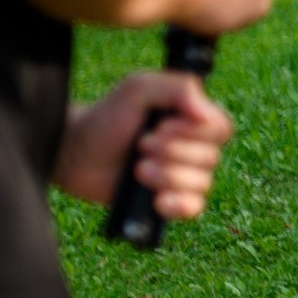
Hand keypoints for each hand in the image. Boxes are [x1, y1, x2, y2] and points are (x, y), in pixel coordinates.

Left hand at [53, 71, 236, 219]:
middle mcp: (194, 148)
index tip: (162, 126)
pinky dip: (176, 205)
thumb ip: (178, 88)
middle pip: (211, 158)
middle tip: (141, 145)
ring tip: (137, 170)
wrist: (75, 154)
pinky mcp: (170, 201)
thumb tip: (208, 115)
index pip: (221, 128)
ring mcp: (183, 177)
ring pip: (201, 184)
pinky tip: (157, 200)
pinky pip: (192, 209)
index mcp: (192, 119)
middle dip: (172, 153)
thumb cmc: (107, 117)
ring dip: (167, 176)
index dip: (196, 131)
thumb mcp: (139, 88)